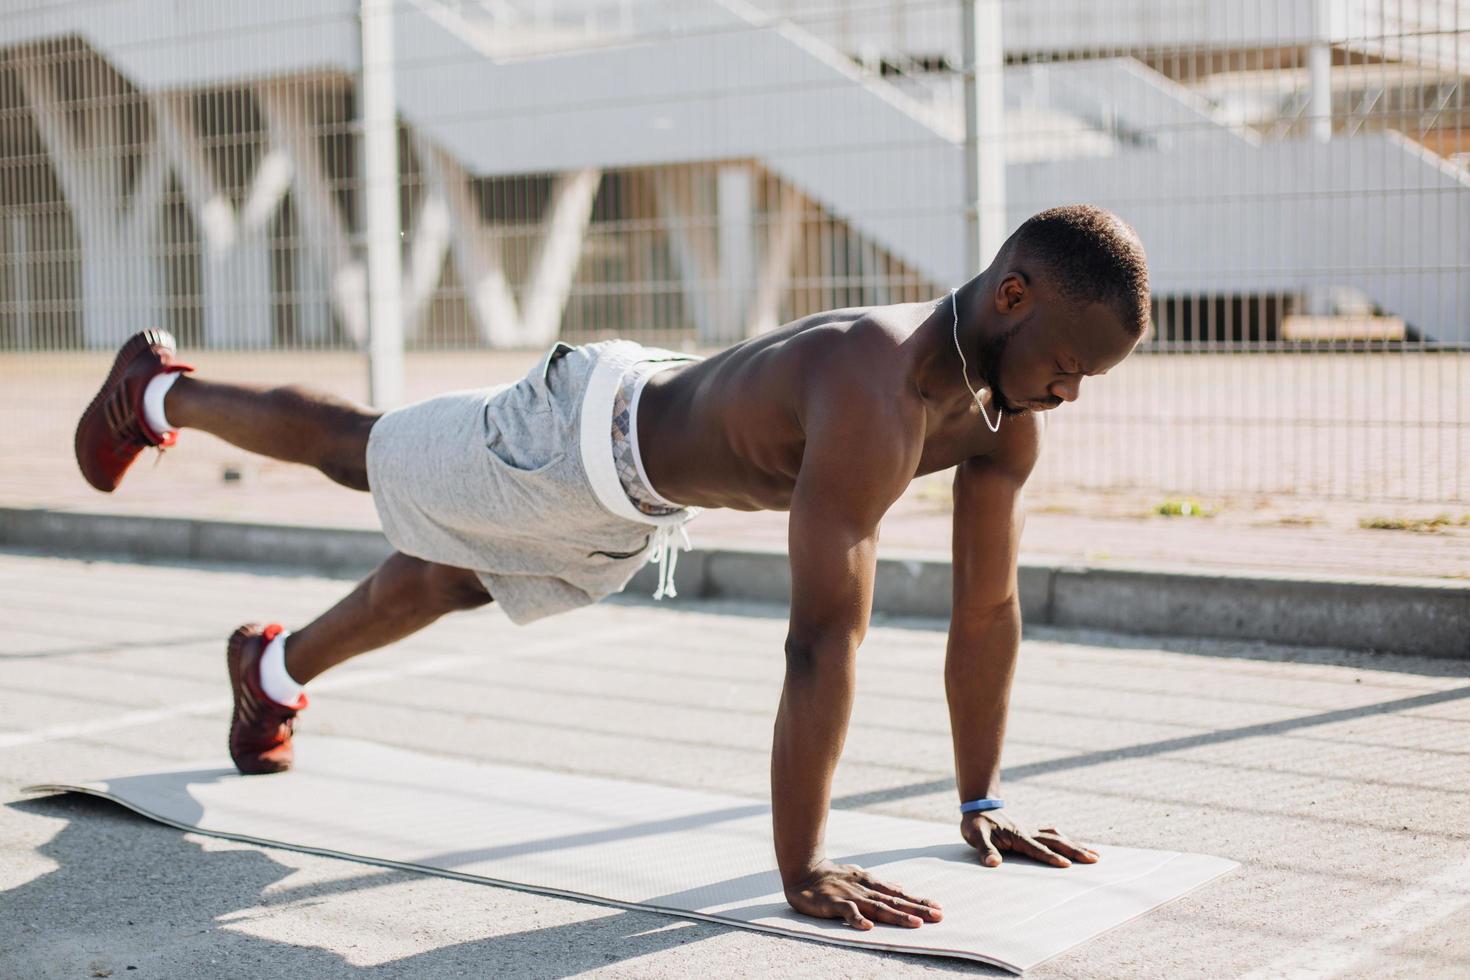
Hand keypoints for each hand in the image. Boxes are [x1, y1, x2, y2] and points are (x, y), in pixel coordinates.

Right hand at [784, 860, 943, 930]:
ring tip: (915, 924)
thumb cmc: (833, 876)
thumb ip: (879, 884)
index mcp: (871, 884)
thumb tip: (900, 887)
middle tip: (937, 916)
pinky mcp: (833, 903)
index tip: (938, 908)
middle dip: (917, 910)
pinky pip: (847, 912)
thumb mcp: (860, 876)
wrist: (804, 871)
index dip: (919, 901)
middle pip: (894, 902)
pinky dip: (857, 920)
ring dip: (897, 916)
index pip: (900, 894)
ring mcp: (850, 896)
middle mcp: (865, 890)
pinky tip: (868, 928)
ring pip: (877, 908)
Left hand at [961, 811, 1099, 867]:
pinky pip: (1052, 834)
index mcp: (1017, 836)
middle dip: (1075, 851)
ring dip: (1076, 845)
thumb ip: (985, 850)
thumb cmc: (975, 824)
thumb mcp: (975, 837)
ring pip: (1058, 837)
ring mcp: (1031, 829)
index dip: (1051, 857)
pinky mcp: (1031, 829)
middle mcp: (1028, 832)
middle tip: (1095, 859)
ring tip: (1095, 854)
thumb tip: (993, 864)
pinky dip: (1065, 839)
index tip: (1068, 865)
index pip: (1037, 849)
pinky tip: (1074, 844)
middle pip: (1055, 842)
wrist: (978, 805)